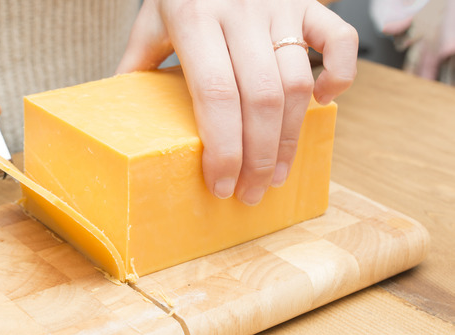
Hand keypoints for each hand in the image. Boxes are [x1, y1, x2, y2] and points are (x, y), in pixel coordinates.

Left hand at [117, 0, 357, 204]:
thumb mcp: (152, 21)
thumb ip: (138, 64)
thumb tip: (118, 120)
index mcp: (194, 18)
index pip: (214, 96)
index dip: (223, 148)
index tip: (221, 185)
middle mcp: (241, 11)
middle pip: (259, 99)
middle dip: (259, 157)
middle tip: (251, 193)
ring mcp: (280, 5)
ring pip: (297, 82)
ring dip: (290, 137)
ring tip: (277, 173)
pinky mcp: (309, 0)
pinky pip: (339, 40)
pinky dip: (340, 74)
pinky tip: (323, 103)